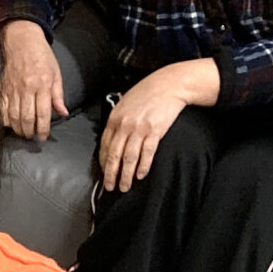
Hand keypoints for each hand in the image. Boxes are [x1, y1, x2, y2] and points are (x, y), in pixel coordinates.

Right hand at [0, 21, 69, 141]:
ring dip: (18, 129)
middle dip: (29, 132)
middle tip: (32, 136)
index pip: (43, 113)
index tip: (43, 137)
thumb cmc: (42, 57)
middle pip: (26, 118)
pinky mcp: (2, 89)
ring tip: (23, 132)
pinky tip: (10, 124)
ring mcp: (12, 89)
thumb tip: (63, 112)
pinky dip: (4, 120)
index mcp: (43, 85)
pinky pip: (1, 110)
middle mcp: (27, 89)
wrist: (22, 42)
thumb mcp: (56, 73)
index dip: (43, 129)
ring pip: (13, 117)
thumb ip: (58, 95)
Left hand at [98, 58, 219, 192]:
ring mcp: (139, 129)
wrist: (169, 84)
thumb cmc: (148, 92)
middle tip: (110, 187)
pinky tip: (141, 175)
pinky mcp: (154, 131)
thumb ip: (118, 121)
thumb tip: (112, 138)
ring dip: (126, 175)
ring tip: (125, 186)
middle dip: (111, 175)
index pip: (104, 146)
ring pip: (128, 158)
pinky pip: (146, 153)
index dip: (103, 163)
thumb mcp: (125, 103)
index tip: (103, 173)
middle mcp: (124, 125)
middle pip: (114, 155)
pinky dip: (143, 166)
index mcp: (114, 118)